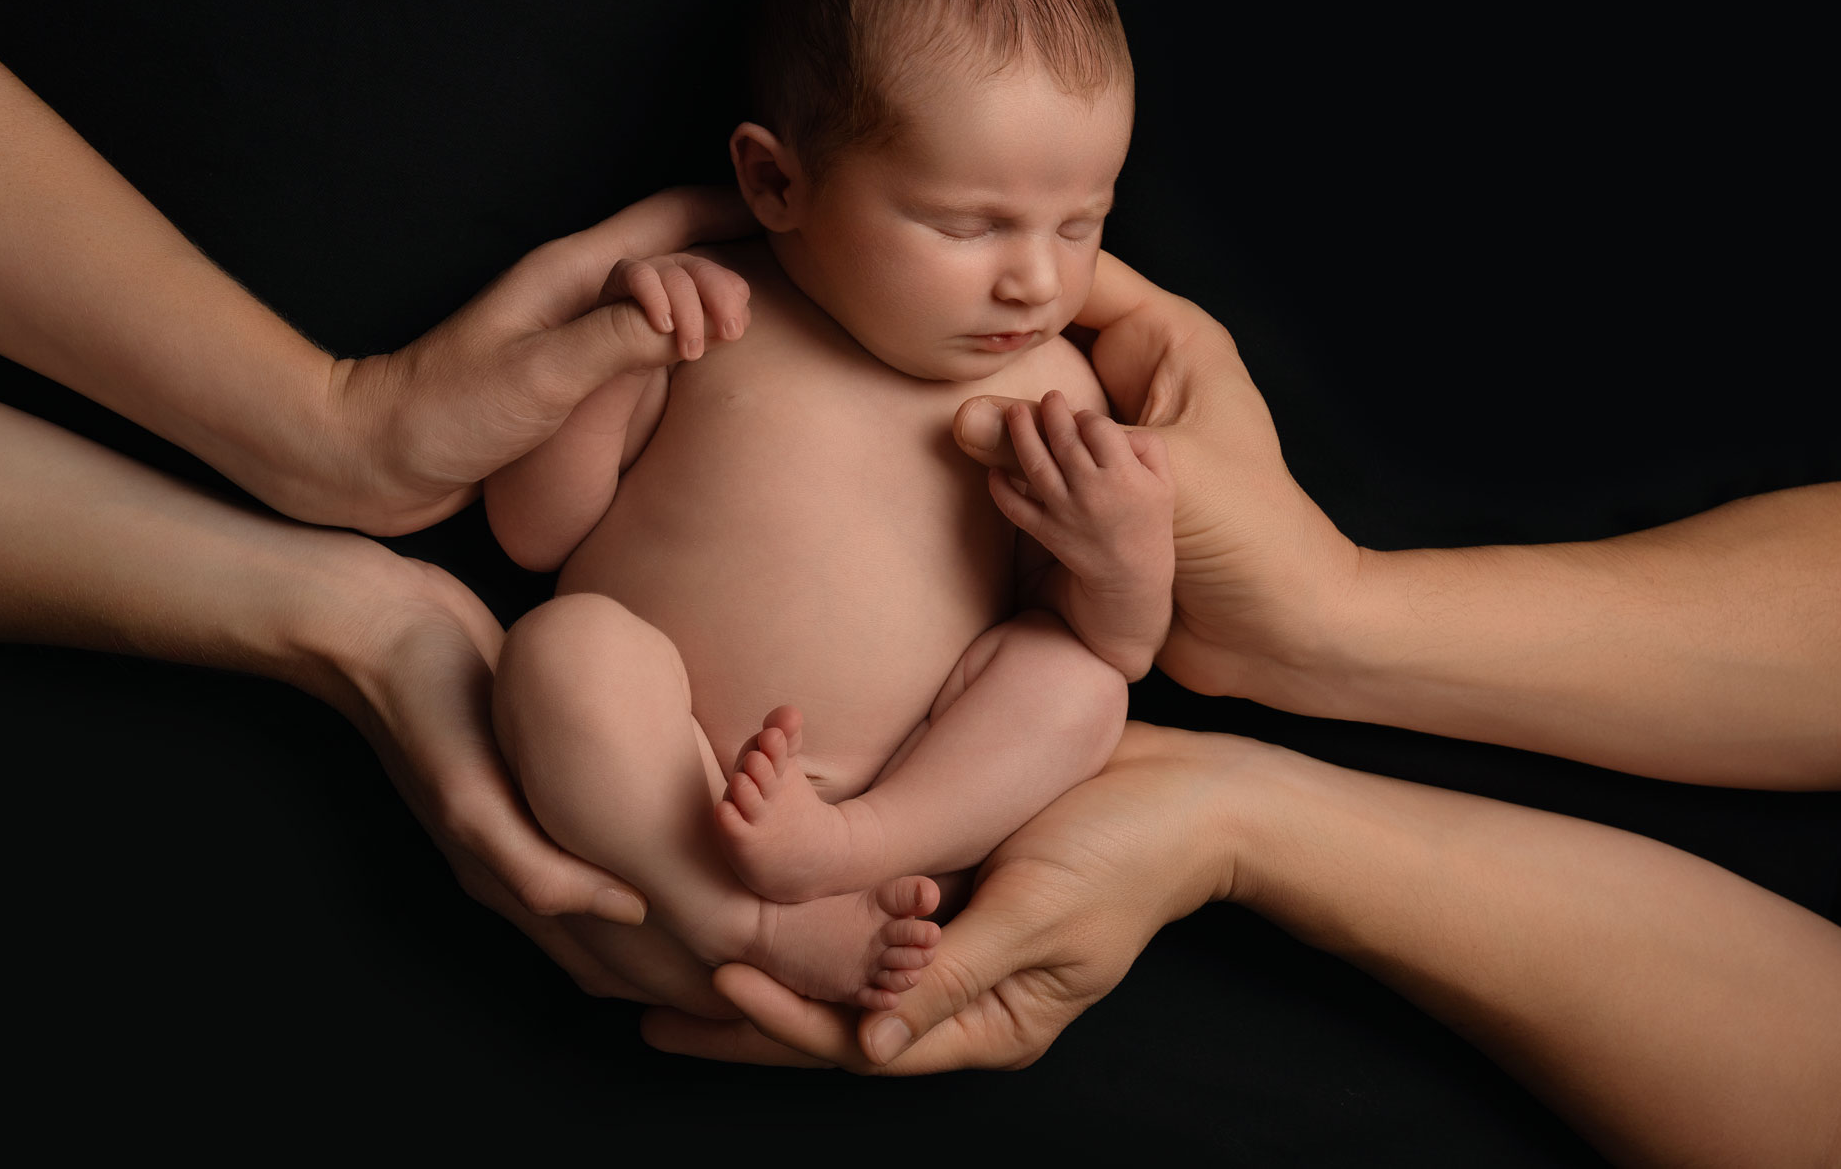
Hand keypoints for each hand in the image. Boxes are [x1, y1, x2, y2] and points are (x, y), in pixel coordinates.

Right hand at [318, 546, 743, 1018]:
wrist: (379, 626)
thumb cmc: (424, 701)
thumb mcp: (469, 792)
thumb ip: (535, 867)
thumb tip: (631, 910)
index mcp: (509, 880)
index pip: (610, 966)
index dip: (678, 987)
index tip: (750, 996)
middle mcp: (525, 863)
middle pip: (625, 945)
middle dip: (692, 964)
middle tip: (773, 966)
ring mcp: (535, 822)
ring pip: (624, 894)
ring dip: (680, 915)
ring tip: (750, 916)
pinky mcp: (546, 777)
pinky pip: (613, 839)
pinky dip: (658, 858)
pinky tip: (699, 837)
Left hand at [329, 186, 756, 533]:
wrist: (371, 457)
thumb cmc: (443, 414)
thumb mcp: (539, 377)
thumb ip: (618, 342)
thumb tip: (694, 319)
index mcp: (570, 272)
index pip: (668, 219)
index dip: (730, 215)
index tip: (785, 234)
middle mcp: (574, 290)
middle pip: (672, 251)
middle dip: (726, 269)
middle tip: (757, 319)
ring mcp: (569, 329)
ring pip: (658, 296)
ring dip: (704, 306)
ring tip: (741, 335)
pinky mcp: (563, 373)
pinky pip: (639, 341)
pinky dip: (678, 341)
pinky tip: (700, 363)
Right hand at [600, 250, 750, 364]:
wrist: (618, 348)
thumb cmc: (663, 340)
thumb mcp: (696, 338)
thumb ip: (718, 327)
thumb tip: (744, 318)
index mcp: (705, 279)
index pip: (730, 282)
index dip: (733, 305)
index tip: (732, 334)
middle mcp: (681, 266)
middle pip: (706, 274)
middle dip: (719, 304)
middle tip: (726, 335)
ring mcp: (653, 266)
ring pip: (677, 280)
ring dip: (688, 316)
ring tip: (690, 350)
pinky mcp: (625, 271)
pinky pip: (642, 276)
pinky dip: (655, 300)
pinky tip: (663, 327)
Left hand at [638, 723, 1257, 1069]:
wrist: (1188, 792)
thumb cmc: (1126, 849)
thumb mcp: (1042, 913)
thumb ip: (955, 976)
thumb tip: (872, 1047)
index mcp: (991, 1021)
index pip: (863, 1040)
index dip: (786, 1020)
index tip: (716, 985)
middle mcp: (962, 994)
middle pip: (834, 1022)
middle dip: (748, 1021)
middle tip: (652, 1015)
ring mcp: (956, 943)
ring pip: (840, 973)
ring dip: (770, 968)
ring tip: (683, 964)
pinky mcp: (954, 892)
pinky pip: (867, 920)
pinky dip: (813, 919)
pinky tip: (760, 905)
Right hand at [957, 251, 1360, 698]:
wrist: (1277, 630)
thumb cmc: (1251, 534)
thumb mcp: (1157, 477)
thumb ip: (1061, 449)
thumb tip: (963, 419)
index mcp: (1171, 341)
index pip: (1089, 279)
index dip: (1031, 280)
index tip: (964, 291)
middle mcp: (1140, 373)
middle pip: (1054, 332)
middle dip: (999, 339)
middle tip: (931, 347)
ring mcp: (1117, 426)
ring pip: (1041, 392)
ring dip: (998, 401)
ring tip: (933, 395)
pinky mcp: (1100, 478)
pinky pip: (1041, 449)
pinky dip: (1008, 452)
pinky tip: (964, 452)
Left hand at [987, 388, 1173, 678]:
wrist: (1131, 577)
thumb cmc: (1148, 523)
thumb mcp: (1164, 483)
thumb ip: (1147, 446)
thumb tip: (1114, 428)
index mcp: (1123, 476)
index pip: (1097, 428)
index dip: (1088, 417)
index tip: (1085, 418)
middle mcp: (1091, 491)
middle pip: (1063, 439)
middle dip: (1052, 411)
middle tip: (1049, 397)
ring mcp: (1064, 512)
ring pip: (1034, 465)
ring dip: (1021, 434)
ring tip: (1015, 411)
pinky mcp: (1046, 531)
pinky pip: (1015, 507)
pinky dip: (1000, 489)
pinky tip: (993, 469)